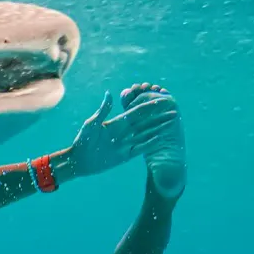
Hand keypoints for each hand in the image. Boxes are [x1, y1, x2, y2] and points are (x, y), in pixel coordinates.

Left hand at [63, 82, 180, 179]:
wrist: (79, 160)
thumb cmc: (82, 141)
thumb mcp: (92, 124)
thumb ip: (103, 110)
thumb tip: (109, 93)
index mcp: (117, 122)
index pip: (137, 112)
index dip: (149, 106)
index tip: (162, 100)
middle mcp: (124, 132)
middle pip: (145, 123)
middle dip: (159, 117)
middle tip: (174, 111)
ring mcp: (126, 143)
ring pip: (146, 134)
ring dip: (158, 128)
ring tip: (171, 124)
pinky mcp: (125, 154)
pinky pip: (140, 148)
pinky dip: (150, 144)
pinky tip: (160, 138)